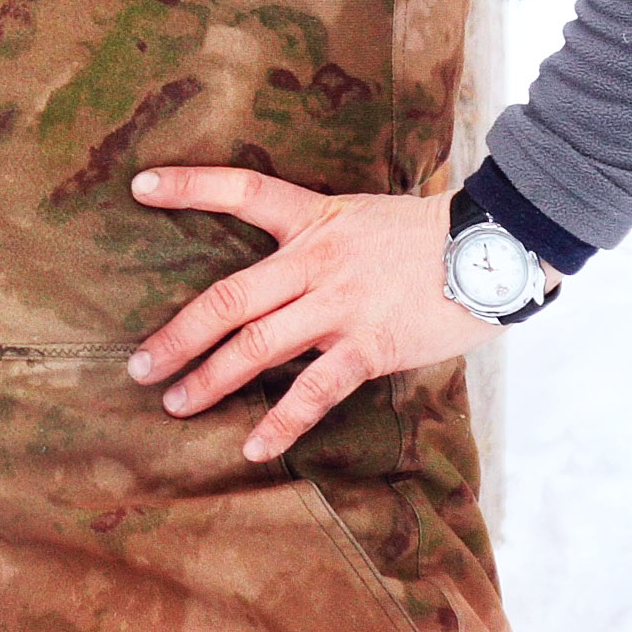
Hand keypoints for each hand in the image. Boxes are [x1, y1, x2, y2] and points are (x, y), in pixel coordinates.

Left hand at [123, 167, 500, 462]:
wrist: (493, 248)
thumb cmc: (428, 236)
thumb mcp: (363, 217)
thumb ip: (320, 240)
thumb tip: (282, 269)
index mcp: (314, 220)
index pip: (243, 190)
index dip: (191, 186)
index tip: (142, 187)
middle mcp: (316, 262)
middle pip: (230, 297)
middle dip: (179, 334)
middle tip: (138, 364)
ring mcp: (340, 307)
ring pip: (258, 345)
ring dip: (211, 378)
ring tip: (175, 403)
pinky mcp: (369, 346)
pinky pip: (315, 390)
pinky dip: (282, 421)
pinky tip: (254, 445)